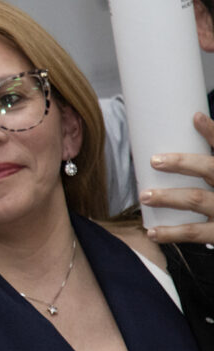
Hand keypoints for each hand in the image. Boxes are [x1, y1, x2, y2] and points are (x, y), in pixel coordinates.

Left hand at [142, 112, 213, 242]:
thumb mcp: (213, 176)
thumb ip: (200, 165)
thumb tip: (179, 131)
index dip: (213, 132)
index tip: (196, 118)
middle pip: (210, 168)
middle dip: (182, 163)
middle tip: (154, 161)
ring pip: (196, 198)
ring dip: (168, 197)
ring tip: (144, 196)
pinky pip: (194, 232)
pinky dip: (171, 233)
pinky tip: (153, 232)